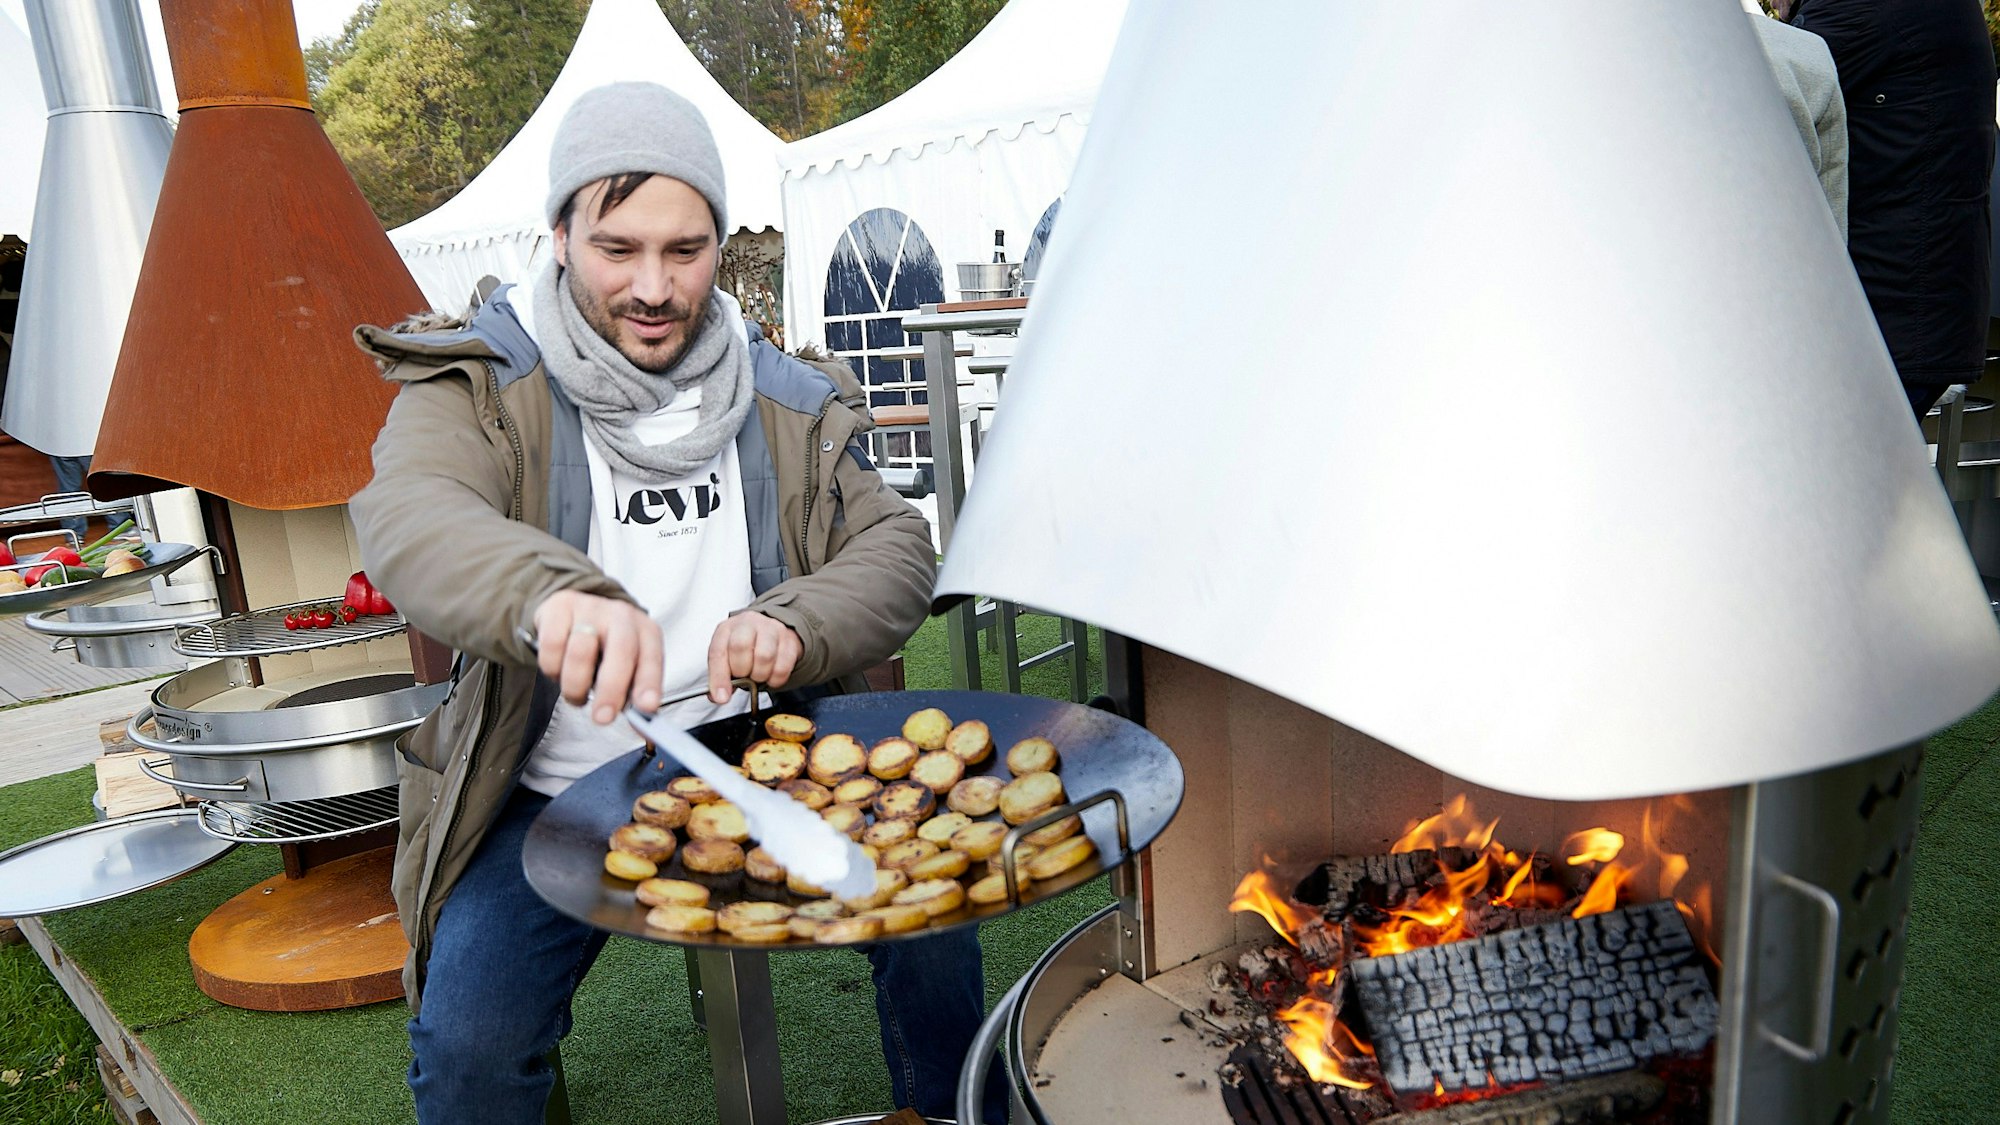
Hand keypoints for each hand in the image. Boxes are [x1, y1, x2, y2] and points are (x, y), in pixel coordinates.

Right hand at [532, 591, 663, 723]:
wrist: (574, 612)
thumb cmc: (604, 648)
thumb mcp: (626, 668)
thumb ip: (633, 695)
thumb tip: (641, 727)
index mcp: (646, 632)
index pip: (652, 659)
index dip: (649, 684)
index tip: (646, 707)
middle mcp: (622, 617)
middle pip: (620, 651)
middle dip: (611, 690)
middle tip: (602, 718)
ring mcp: (590, 608)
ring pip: (581, 650)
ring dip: (575, 684)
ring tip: (575, 694)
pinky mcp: (560, 607)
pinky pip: (552, 645)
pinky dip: (552, 668)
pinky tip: (558, 669)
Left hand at [707, 611, 801, 702]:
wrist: (771, 633)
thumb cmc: (746, 646)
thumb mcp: (727, 657)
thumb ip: (721, 677)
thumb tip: (720, 696)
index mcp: (727, 629)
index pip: (718, 652)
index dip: (719, 677)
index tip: (722, 697)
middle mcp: (748, 624)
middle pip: (741, 647)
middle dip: (742, 671)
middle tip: (744, 676)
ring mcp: (771, 629)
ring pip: (764, 656)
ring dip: (760, 675)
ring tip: (757, 675)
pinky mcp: (789, 640)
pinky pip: (783, 666)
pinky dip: (776, 679)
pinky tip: (771, 676)